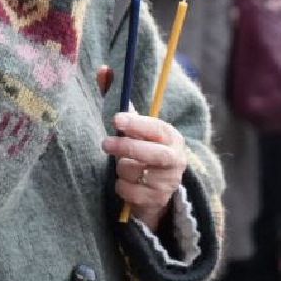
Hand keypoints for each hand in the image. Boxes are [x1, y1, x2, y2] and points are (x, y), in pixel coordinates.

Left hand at [102, 111, 186, 229]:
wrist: (157, 189)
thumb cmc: (145, 152)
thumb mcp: (140, 132)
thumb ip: (128, 112)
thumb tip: (108, 81)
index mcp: (172, 138)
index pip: (158, 129)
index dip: (137, 123)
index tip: (116, 119)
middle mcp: (176, 160)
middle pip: (154, 154)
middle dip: (127, 147)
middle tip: (105, 143)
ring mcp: (169, 182)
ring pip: (135, 171)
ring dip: (121, 168)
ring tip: (125, 167)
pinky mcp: (158, 200)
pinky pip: (130, 190)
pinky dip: (121, 186)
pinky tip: (127, 183)